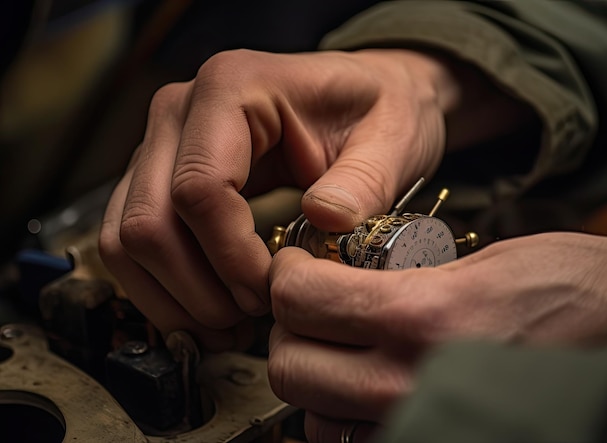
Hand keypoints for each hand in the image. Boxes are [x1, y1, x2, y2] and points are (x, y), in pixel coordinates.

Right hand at [98, 48, 461, 348]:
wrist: (359, 99)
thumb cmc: (374, 110)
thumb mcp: (392, 138)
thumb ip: (364, 181)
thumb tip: (325, 222)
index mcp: (232, 89)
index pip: (199, 189)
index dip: (231, 258)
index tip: (272, 291)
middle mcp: (180, 113)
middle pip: (148, 221)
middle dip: (196, 288)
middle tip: (247, 319)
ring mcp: (163, 145)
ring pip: (126, 238)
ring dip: (172, 297)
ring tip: (226, 326)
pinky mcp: (162, 176)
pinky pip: (132, 240)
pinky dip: (161, 286)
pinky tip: (206, 308)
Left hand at [267, 232, 606, 441]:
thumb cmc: (571, 292)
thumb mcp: (478, 260)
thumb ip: (396, 275)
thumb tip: (335, 279)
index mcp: (424, 315)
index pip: (300, 298)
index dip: (287, 273)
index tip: (297, 265)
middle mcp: (413, 382)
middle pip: (289, 366)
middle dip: (288, 328)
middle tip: (310, 303)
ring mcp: (423, 426)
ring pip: (312, 417)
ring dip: (312, 377)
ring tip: (338, 344)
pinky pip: (354, 442)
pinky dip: (344, 415)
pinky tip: (366, 382)